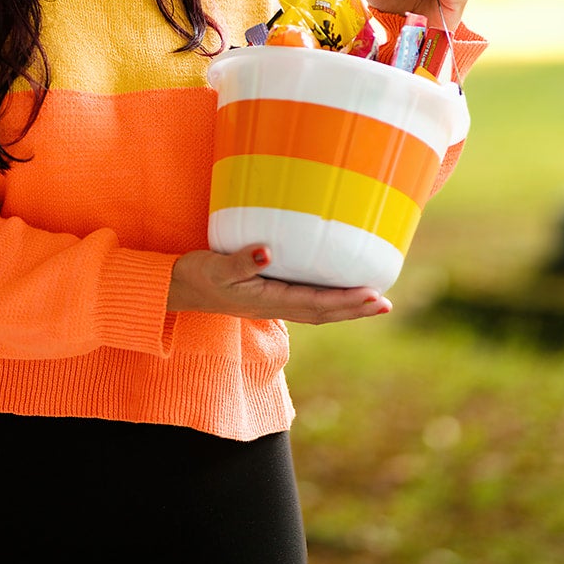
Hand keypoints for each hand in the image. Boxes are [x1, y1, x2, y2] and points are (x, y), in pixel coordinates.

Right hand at [168, 244, 392, 323]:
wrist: (177, 287)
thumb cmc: (195, 275)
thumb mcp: (215, 266)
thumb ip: (240, 261)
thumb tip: (267, 250)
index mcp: (268, 301)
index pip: (317, 304)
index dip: (346, 302)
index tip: (374, 296)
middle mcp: (275, 307)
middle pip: (324, 313)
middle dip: (355, 309)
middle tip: (386, 304)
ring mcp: (272, 304)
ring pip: (318, 309)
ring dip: (347, 308)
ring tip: (374, 302)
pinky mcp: (267, 295)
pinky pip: (307, 301)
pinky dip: (329, 300)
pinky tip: (338, 291)